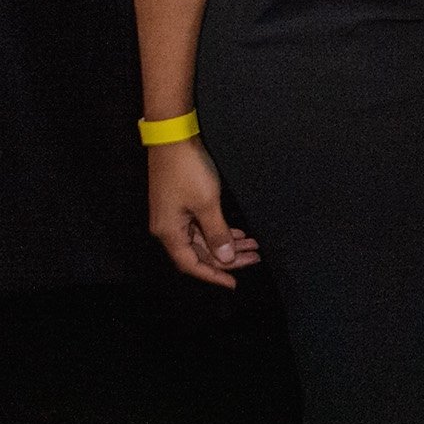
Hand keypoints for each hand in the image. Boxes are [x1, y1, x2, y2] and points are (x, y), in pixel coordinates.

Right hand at [147, 140, 259, 288]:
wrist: (173, 140)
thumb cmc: (188, 171)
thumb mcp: (207, 204)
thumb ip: (217, 233)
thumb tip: (225, 259)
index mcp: (169, 233)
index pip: (191, 265)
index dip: (213, 275)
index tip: (234, 283)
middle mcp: (168, 228)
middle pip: (199, 253)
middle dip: (228, 258)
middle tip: (255, 259)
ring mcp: (174, 216)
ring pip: (203, 239)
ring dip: (228, 243)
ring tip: (254, 246)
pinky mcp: (181, 204)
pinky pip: (202, 226)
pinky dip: (220, 231)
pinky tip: (238, 233)